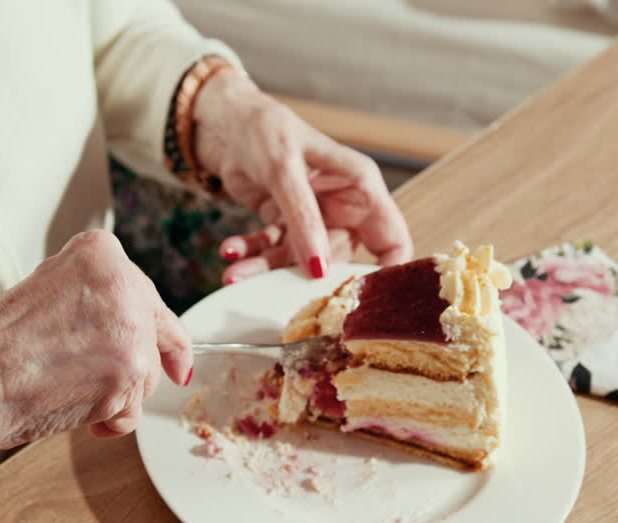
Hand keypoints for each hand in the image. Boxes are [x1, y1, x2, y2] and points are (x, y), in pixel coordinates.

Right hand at [0, 231, 192, 474]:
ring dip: (116, 395)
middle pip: (155, 338)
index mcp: (102, 253)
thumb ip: (100, 299)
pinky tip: (76, 408)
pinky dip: (110, 420)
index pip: (148, 296)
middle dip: (131, 366)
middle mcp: (123, 284)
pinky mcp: (127, 372)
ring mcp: (129, 328)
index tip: (173, 356)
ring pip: (146, 376)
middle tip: (92, 378)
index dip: (158, 330)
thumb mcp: (54, 290)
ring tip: (68, 387)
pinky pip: (134, 410)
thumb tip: (150, 332)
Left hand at [193, 69, 412, 283]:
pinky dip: (250, 254)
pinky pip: (271, 250)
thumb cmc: (264, 130)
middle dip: (304, 276)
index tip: (364, 303)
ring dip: (265, 268)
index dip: (386, 274)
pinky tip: (230, 252)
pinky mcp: (285, 225)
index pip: (392, 240)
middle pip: (338, 261)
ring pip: (298, 260)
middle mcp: (342, 207)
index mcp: (361, 187)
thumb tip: (319, 270)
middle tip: (273, 291)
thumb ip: (304, 220)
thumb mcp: (284, 172)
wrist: (225, 123)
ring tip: (233, 274)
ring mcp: (314, 220)